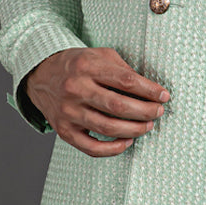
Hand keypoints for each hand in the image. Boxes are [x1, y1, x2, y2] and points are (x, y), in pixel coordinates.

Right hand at [25, 47, 169, 156]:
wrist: (41, 75)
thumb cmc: (76, 65)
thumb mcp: (99, 55)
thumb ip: (123, 69)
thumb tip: (149, 90)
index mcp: (87, 67)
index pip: (126, 81)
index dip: (149, 90)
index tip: (164, 96)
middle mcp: (75, 89)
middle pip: (118, 106)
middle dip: (145, 111)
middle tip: (158, 112)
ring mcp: (68, 112)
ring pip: (108, 127)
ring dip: (134, 130)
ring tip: (147, 126)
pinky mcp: (64, 131)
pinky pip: (91, 147)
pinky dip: (113, 149)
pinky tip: (127, 142)